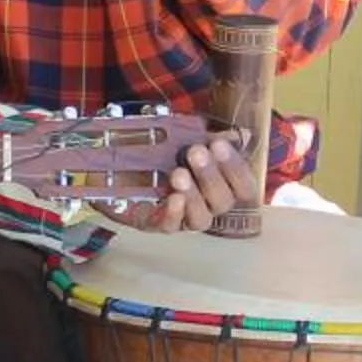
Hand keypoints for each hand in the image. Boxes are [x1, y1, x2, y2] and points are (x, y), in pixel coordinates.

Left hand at [103, 134, 259, 232]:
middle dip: (211, 175)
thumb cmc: (161, 152)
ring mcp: (183, 218)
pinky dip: (174, 214)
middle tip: (195, 152)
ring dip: (194, 195)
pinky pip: (171, 227)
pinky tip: (173, 198)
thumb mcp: (184, 138)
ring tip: (179, 174)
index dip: (235, 167)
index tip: (218, 144)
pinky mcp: (157, 224)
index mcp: (220, 185)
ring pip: (201, 218)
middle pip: (223, 201)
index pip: (243, 186)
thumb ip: (209, 138)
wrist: (117, 166)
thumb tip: (240, 135)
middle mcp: (207, 205)